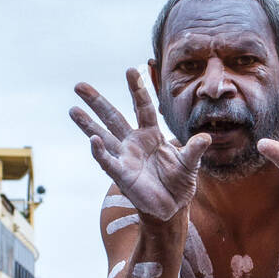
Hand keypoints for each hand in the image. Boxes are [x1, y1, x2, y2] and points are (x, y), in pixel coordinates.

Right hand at [70, 68, 211, 221]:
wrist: (171, 207)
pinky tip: (92, 140)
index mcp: (151, 134)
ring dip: (87, 124)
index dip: (137, 89)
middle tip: (79, 86)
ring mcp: (125, 157)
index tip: (130, 70)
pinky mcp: (121, 174)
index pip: (142, 107)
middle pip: (113, 117)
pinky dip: (99, 152)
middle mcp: (134, 142)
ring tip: (72, 109)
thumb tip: (206, 137)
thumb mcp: (189, 164)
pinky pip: (107, 161)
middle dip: (97, 102)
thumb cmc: (179, 182)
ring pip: (102, 136)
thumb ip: (194, 151)